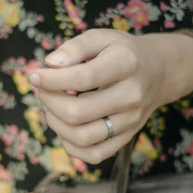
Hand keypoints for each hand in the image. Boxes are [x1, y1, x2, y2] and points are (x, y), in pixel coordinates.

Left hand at [29, 29, 192, 164]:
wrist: (157, 72)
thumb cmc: (120, 52)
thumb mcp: (101, 37)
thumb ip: (75, 47)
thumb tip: (50, 64)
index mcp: (126, 64)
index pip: (82, 78)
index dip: (51, 79)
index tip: (34, 75)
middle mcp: (132, 95)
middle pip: (77, 112)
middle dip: (49, 101)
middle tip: (43, 90)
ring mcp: (131, 120)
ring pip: (82, 137)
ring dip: (56, 124)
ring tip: (51, 108)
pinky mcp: (127, 137)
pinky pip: (94, 154)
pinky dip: (71, 146)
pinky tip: (65, 127)